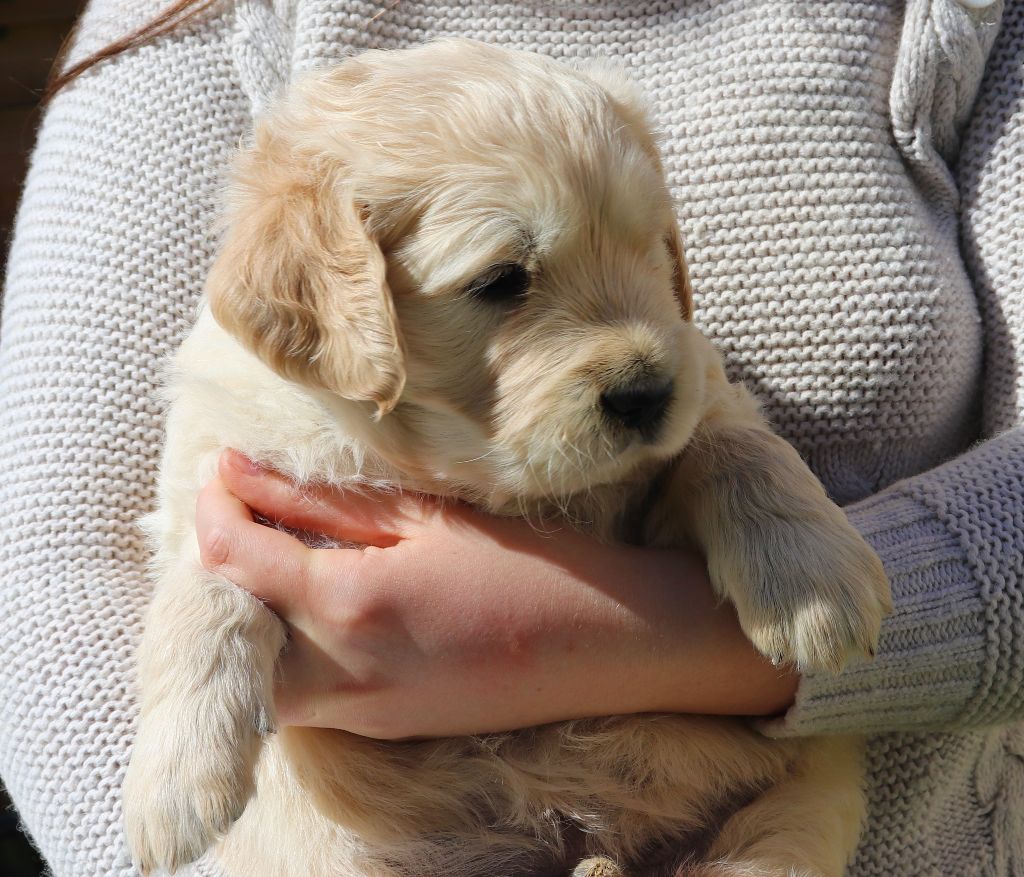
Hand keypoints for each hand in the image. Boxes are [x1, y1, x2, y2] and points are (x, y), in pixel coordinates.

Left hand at [195, 449, 797, 738]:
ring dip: (249, 614)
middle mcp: (339, 670)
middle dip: (218, 565)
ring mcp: (358, 711)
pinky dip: (286, 648)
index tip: (221, 468)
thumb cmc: (527, 564)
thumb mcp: (425, 517)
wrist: (603, 646)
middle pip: (226, 623)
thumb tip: (241, 473)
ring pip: (256, 671)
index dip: (213, 504)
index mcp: (351, 602)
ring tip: (278, 558)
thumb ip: (321, 502)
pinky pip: (301, 693)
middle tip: (245, 512)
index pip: (233, 556)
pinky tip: (320, 603)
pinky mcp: (380, 728)